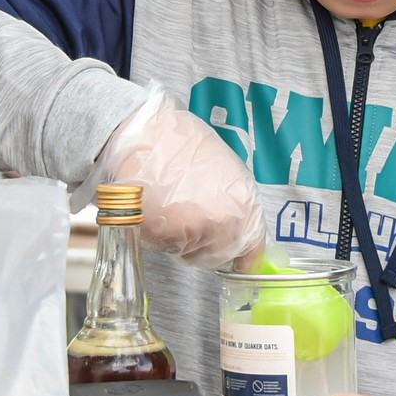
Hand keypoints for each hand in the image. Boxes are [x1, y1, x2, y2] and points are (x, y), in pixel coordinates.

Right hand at [94, 93, 265, 269]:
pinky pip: (166, 248)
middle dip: (207, 247)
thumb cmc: (180, 142)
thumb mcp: (223, 166)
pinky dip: (160, 237)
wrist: (143, 133)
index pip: (252, 246)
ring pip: (191, 254)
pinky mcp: (164, 235)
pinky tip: (156, 209)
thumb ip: (234, 199)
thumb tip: (238, 223)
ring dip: (182, 242)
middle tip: (191, 224)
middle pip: (219, 256)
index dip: (244, 255)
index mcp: (244, 201)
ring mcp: (195, 230)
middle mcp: (225, 220)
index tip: (241, 262)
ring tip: (171, 209)